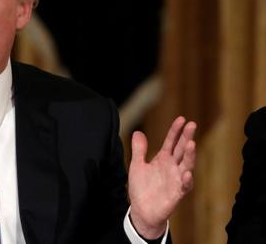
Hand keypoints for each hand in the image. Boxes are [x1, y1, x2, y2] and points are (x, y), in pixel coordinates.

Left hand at [128, 116, 196, 238]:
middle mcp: (172, 167)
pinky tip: (186, 173)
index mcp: (163, 159)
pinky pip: (184, 187)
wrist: (142, 210)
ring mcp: (176, 180)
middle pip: (181, 150)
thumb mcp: (137, 165)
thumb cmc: (142, 188)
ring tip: (191, 144)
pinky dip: (186, 180)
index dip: (176, 131)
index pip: (171, 142)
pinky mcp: (176, 194)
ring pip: (186, 166)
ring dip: (189, 156)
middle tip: (192, 124)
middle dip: (186, 137)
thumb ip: (139, 150)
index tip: (181, 118)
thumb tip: (138, 132)